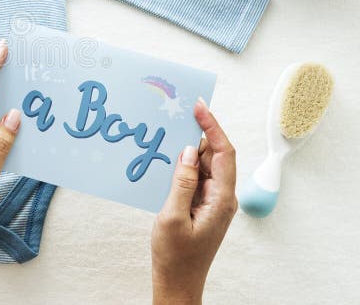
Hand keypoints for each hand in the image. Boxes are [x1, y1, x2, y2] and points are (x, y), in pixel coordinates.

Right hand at [151, 99, 237, 304]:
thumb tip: (189, 151)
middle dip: (198, 133)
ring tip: (167, 135)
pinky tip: (166, 161)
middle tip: (177, 115)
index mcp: (221, 199)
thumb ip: (182, 181)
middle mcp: (222, 197)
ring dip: (187, 150)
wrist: (178, 283)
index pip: (224, 153)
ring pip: (203, 166)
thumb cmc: (175, 256)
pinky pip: (194, 178)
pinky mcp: (201, 206)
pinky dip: (182, 166)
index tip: (199, 107)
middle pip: (214, 156)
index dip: (213, 127)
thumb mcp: (172, 216)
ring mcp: (212, 202)